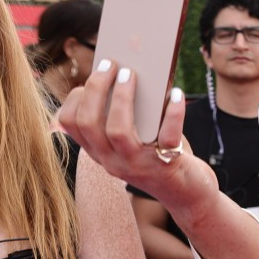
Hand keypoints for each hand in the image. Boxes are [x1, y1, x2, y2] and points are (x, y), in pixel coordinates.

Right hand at [58, 59, 194, 203]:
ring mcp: (137, 166)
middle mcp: (112, 161)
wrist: (187, 193)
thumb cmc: (159, 156)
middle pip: (89, 122)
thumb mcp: (134, 139)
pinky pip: (167, 137)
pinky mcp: (166, 166)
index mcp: (99, 152)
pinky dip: (173, 113)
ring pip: (118, 131)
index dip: (76, 98)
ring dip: (123, 98)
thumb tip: (129, 72)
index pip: (71, 124)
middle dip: (96, 88)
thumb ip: (128, 115)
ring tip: (131, 74)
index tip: (89, 80)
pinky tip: (176, 94)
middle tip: (111, 65)